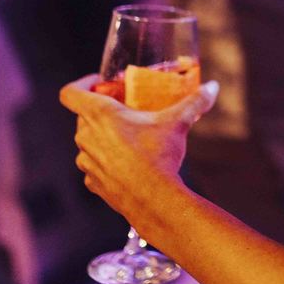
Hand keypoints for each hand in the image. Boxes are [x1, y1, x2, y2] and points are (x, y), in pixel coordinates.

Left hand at [60, 74, 217, 221]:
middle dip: (101, 111)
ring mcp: (86, 161)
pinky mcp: (92, 182)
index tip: (99, 84)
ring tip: (129, 139)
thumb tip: (212, 87)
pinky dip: (107, 162)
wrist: (154, 199)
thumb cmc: (159, 156)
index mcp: (100, 115)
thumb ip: (195, 102)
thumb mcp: (178, 123)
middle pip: (83, 116)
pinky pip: (95, 166)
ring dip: (103, 137)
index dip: (81, 84)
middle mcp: (86, 136)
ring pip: (88, 142)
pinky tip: (128, 164)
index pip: (71, 93)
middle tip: (124, 110)